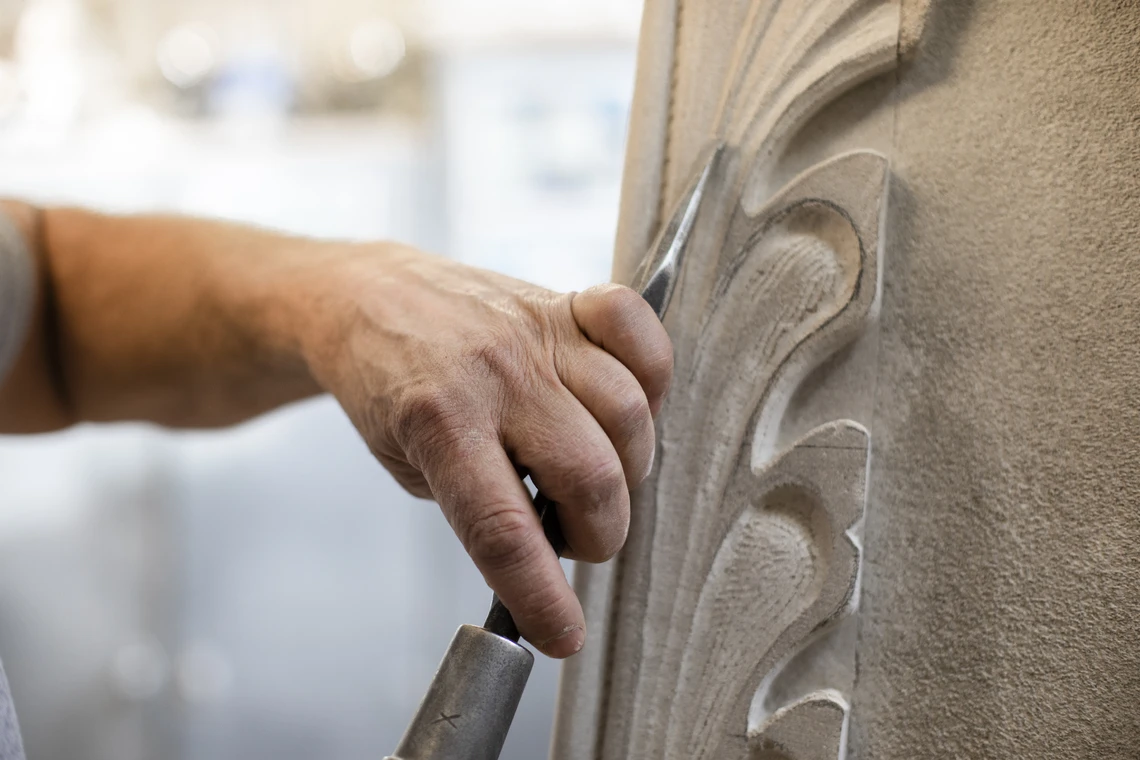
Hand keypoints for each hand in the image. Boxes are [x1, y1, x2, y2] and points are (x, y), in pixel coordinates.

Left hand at [296, 244, 672, 656]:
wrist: (365, 299)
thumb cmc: (388, 388)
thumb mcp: (409, 466)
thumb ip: (478, 504)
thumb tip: (550, 553)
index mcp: (438, 423)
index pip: (505, 531)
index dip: (543, 596)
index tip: (564, 635)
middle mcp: (496, 375)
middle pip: (589, 476)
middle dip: (597, 535)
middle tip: (571, 537)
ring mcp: (536, 333)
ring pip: (629, 415)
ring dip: (627, 472)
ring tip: (592, 477)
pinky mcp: (561, 304)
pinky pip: (636, 330)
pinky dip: (651, 375)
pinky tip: (625, 406)